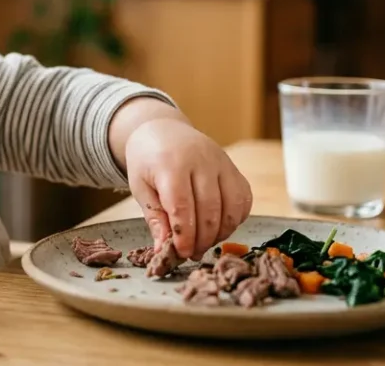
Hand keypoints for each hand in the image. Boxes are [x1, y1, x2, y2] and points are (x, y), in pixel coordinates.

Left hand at [125, 118, 252, 259]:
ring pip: (232, 206)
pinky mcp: (234, 167)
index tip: (181, 252)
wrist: (164, 130)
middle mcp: (201, 160)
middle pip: (210, 209)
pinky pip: (243, 199)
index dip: (185, 235)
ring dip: (221, 232)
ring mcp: (221, 162)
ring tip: (204, 242)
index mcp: (171, 164)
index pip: (182, 206)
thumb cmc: (148, 161)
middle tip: (192, 253)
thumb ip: (155, 218)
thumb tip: (164, 250)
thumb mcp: (141, 187)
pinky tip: (220, 226)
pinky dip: (236, 219)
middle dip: (202, 238)